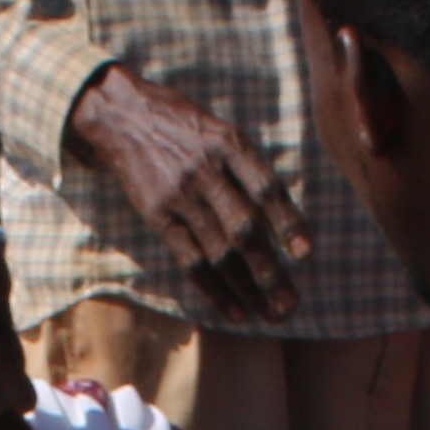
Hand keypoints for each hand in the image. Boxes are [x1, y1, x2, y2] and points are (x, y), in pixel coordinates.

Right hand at [70, 63, 309, 324]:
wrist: (123, 116)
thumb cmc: (183, 125)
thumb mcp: (220, 129)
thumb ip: (248, 167)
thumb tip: (282, 217)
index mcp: (229, 144)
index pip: (265, 187)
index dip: (287, 221)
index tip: (306, 252)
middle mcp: (206, 171)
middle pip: (243, 229)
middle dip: (270, 271)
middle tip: (291, 303)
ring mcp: (180, 196)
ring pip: (219, 252)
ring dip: (248, 289)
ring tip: (271, 314)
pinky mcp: (158, 216)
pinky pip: (190, 260)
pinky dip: (215, 289)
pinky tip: (236, 310)